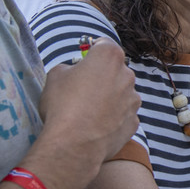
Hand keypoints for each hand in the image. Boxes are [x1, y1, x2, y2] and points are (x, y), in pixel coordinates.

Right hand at [38, 38, 140, 166]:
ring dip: (108, 97)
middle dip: (101, 76)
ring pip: (121, 93)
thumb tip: (75, 72)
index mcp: (109, 57)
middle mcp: (127, 75)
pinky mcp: (134, 122)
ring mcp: (133, 100)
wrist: (74, 144)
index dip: (92, 50)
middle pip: (114, 70)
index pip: (104, 44)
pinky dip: (113, 118)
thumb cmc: (63, 105)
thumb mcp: (55, 76)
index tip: (84, 58)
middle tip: (82, 89)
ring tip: (88, 111)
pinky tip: (96, 125)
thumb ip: (69, 67)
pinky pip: (123, 114)